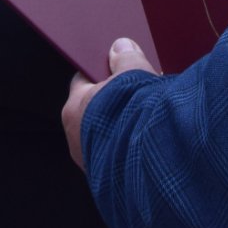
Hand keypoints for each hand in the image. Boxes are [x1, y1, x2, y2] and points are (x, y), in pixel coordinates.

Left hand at [63, 37, 159, 169]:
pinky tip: (153, 139)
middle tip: (141, 92)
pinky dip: (133, 146)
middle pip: (97, 109)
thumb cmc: (135, 118)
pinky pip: (120, 155)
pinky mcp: (110, 180)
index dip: (102, 73)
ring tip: (152, 117)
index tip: (118, 68)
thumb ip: (127, 59)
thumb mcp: (133, 76)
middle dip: (117, 101)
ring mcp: (92, 163)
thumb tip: (121, 47)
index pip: (83, 81)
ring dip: (126, 125)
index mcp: (74, 108)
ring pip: (108, 134)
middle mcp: (76, 138)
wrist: (150, 167)